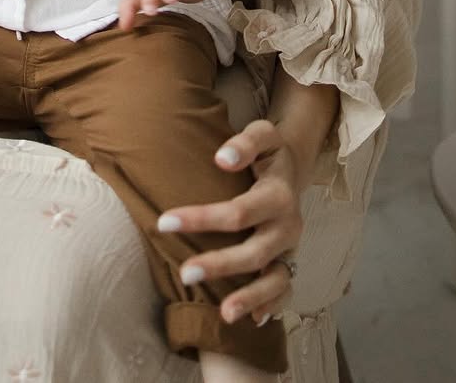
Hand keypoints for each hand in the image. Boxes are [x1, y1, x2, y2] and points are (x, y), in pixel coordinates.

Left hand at [158, 120, 303, 325]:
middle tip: (184, 274)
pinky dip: (272, 306)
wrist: (291, 169)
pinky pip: (285, 290)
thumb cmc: (267, 152)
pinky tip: (252, 321)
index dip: (201, 218)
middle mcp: (288, 225)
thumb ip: (245, 142)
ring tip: (223, 314)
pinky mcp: (289, 262)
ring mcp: (290, 248)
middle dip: (220, 264)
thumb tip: (222, 158)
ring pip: (275, 279)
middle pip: (254, 251)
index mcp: (279, 194)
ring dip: (249, 297)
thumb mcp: (263, 134)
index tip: (164, 222)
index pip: (238, 212)